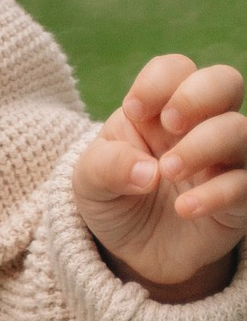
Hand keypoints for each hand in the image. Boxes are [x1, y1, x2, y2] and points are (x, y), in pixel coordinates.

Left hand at [72, 54, 246, 300]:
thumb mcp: (90, 181)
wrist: (132, 251)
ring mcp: (225, 160)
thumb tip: (147, 172)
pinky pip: (245, 185)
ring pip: (241, 131)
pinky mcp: (239, 199)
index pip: (176, 69)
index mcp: (160, 109)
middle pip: (225, 82)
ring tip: (168, 170)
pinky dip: (216, 194)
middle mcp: (200, 125)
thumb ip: (107, 166)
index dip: (158, 82)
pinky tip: (185, 208)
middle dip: (197, 95)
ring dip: (204, 144)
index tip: (133, 111)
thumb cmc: (115, 198)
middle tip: (169, 124)